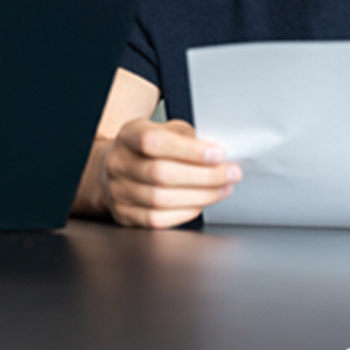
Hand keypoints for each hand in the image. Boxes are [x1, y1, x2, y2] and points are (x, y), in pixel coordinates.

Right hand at [101, 117, 240, 228]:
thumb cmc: (148, 148)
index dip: (188, 150)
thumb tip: (216, 153)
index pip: (154, 141)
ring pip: (162, 199)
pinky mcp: (125, 215)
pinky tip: (201, 202)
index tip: (218, 154)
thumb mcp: (163, 130)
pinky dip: (186, 212)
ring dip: (201, 195)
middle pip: (161, 173)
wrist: (118, 167)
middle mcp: (119, 163)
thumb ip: (186, 136)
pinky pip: (158, 219)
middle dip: (205, 176)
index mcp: (129, 136)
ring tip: (223, 189)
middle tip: (231, 174)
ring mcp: (119, 191)